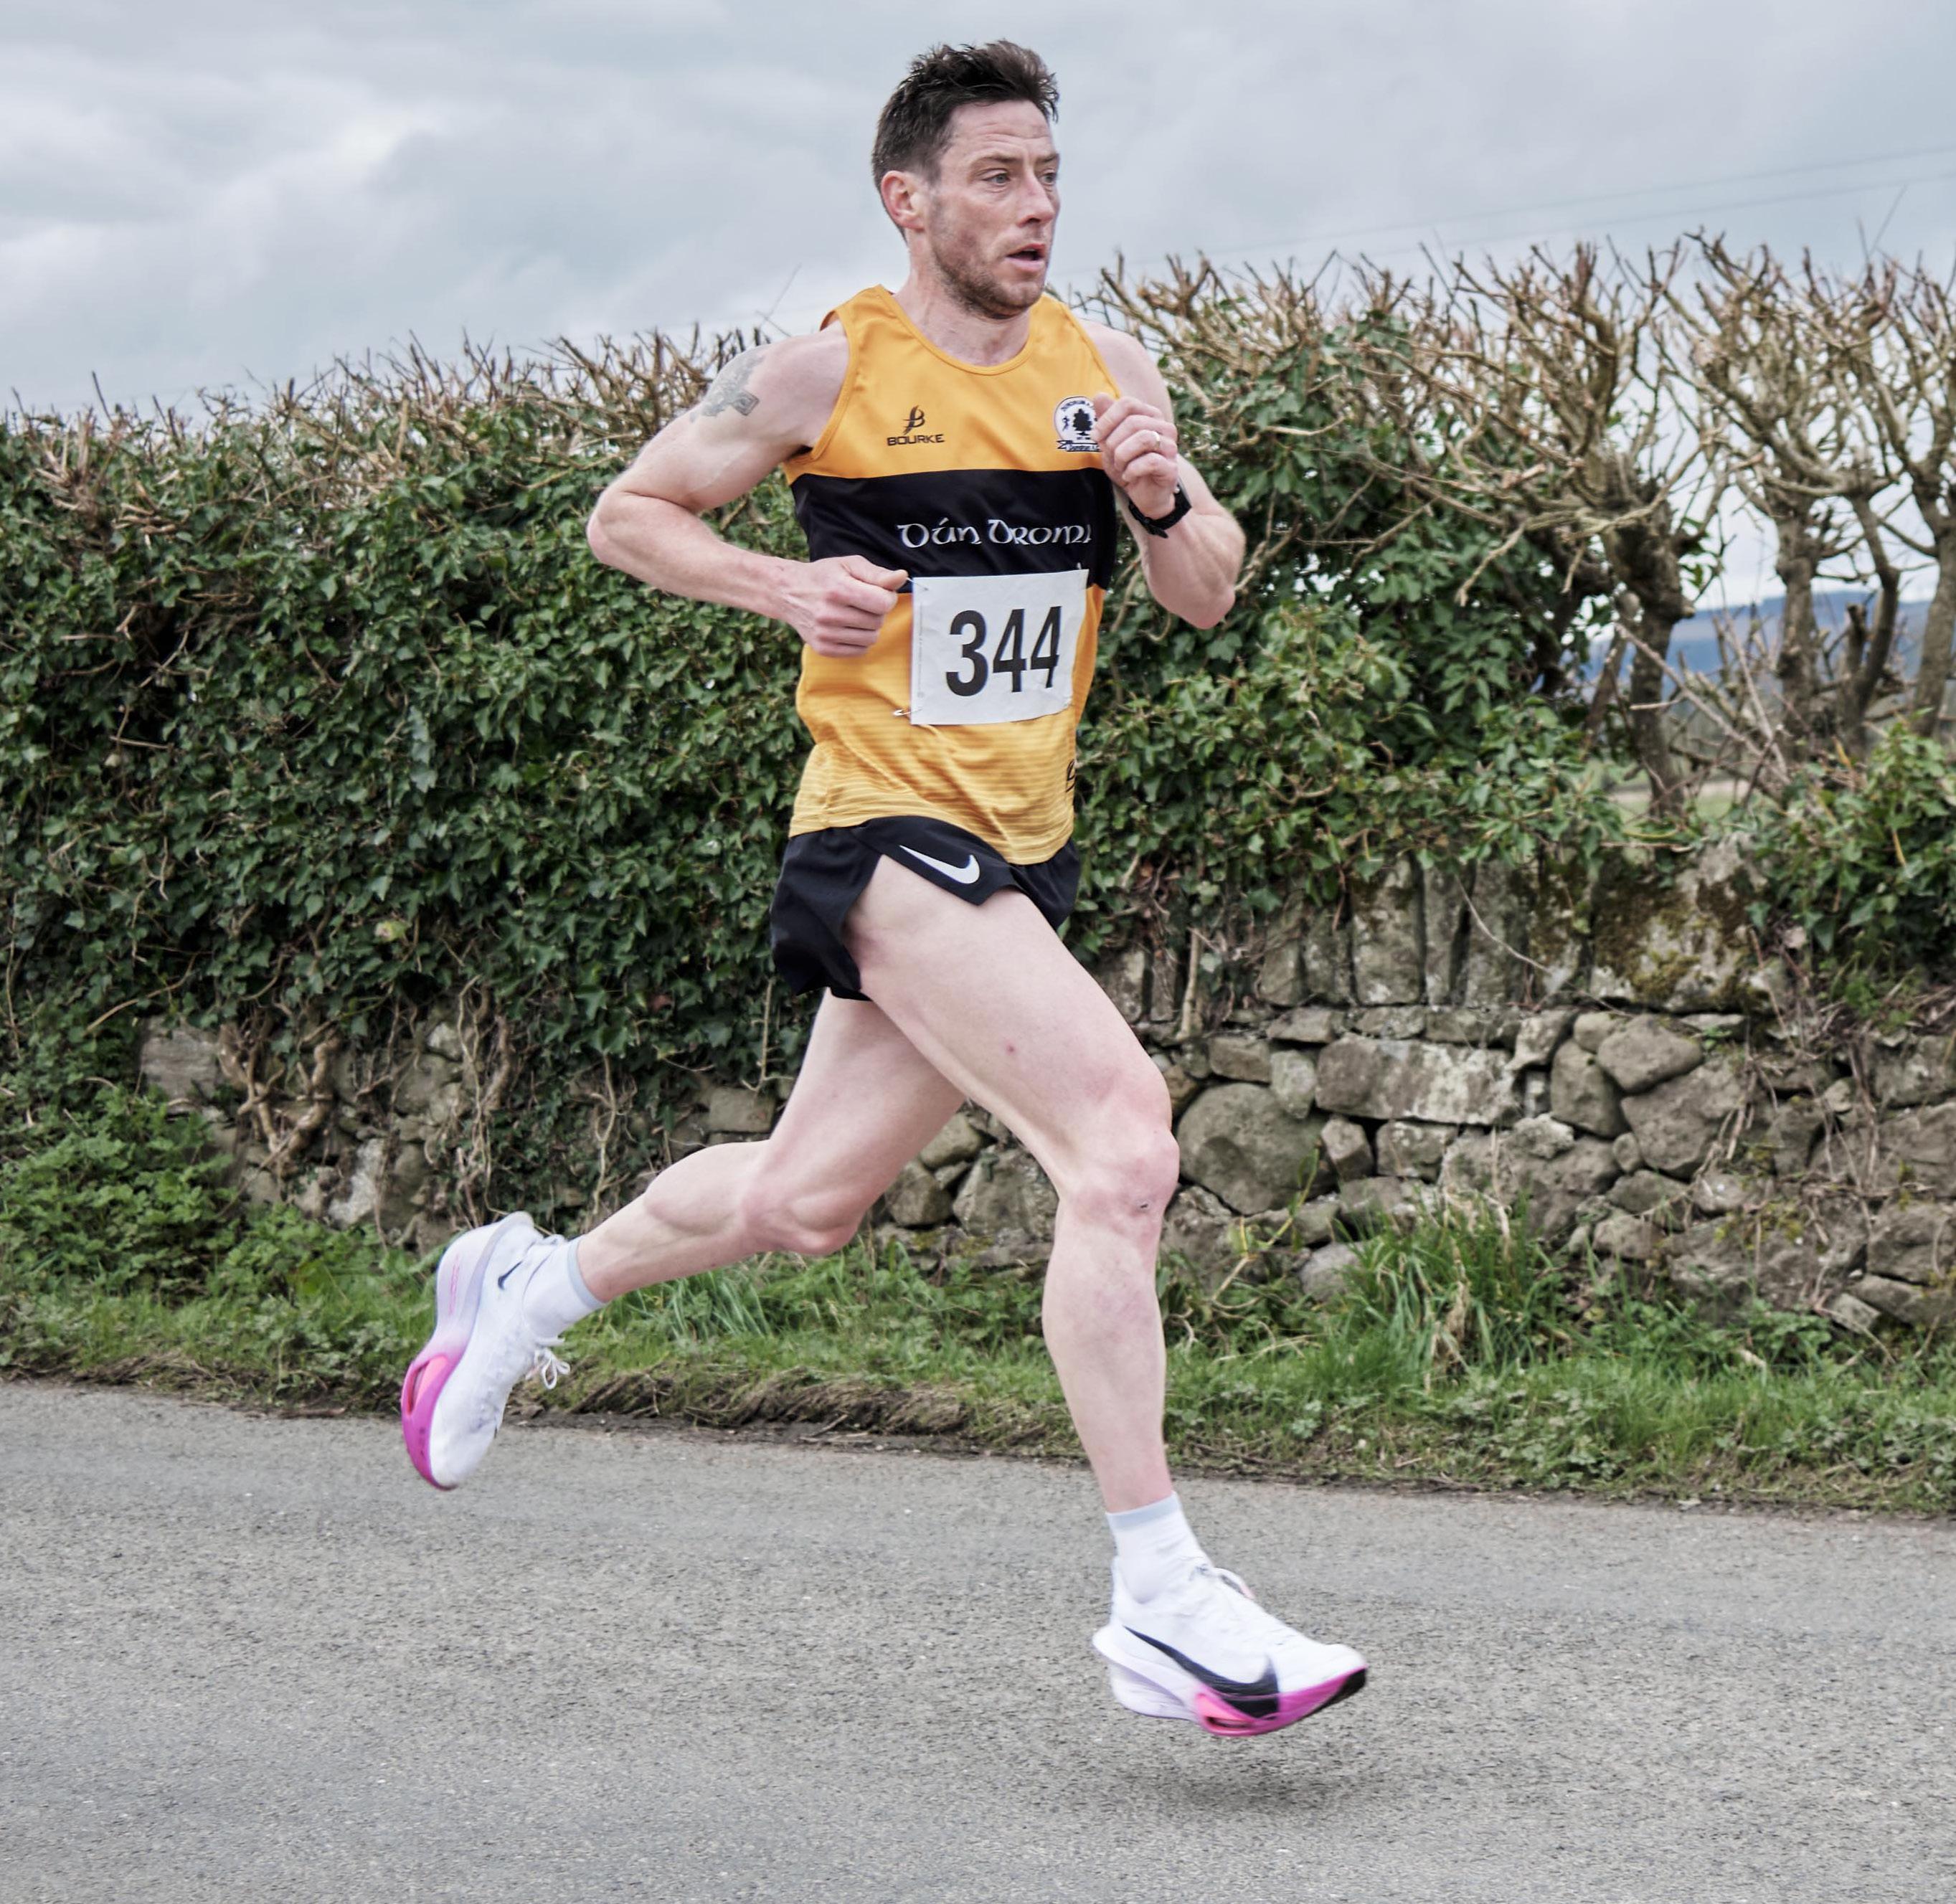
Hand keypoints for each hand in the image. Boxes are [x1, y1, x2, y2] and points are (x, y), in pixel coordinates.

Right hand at [781, 554, 907, 656]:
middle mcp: (830, 613)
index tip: (877, 592)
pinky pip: (859, 651)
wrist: (788, 592)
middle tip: (861, 602)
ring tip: (855, 614)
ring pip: (871, 638)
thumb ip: (877, 573)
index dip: (887, 597)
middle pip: (878, 621)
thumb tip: (902, 577)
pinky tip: (848, 627)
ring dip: (869, 627)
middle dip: (876, 611)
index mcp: (839, 589)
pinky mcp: (823, 648)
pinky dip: (859, 640)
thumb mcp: (849, 565)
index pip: (883, 603)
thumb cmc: (823, 576)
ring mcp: (825, 634)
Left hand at [1091, 393, 1179, 517]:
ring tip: (1119, 466)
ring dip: (1122, 455)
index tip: (1094, 437)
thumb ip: (1106, 419)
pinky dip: (1132, 470)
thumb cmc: (1128, 465)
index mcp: (1150, 416)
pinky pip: (1150, 461)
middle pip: (1133, 422)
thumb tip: (1098, 395)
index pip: (1128, 403)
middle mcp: (1164, 427)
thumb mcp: (1111, 442)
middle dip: (1113, 441)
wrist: (1144, 495)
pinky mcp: (1171, 468)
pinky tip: (1128, 476)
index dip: (1107, 419)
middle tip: (1109, 456)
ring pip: (1143, 438)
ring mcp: (1170, 447)